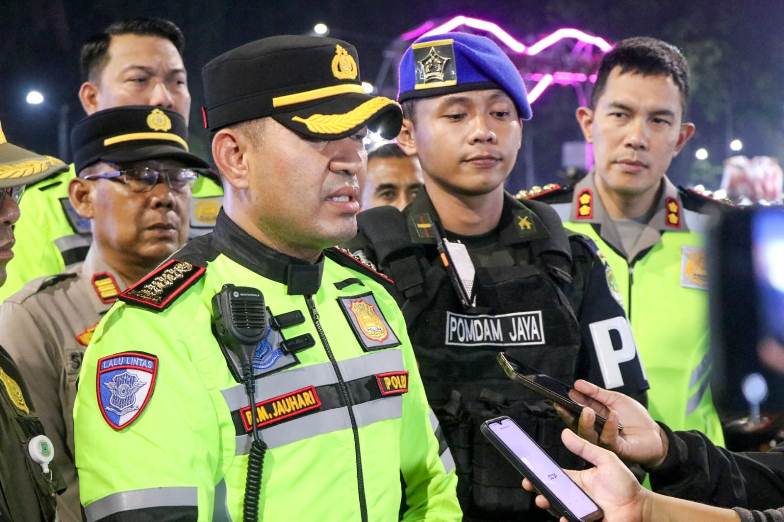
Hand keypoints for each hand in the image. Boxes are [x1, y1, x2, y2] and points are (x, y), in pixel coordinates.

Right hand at [522, 429, 646, 521]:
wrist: (641, 507)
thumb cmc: (625, 483)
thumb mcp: (605, 459)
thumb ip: (585, 448)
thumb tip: (565, 433)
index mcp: (578, 480)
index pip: (554, 477)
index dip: (540, 475)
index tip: (528, 473)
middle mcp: (576, 496)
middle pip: (551, 494)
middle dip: (538, 490)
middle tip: (530, 486)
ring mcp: (580, 510)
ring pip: (558, 508)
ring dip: (548, 505)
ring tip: (543, 501)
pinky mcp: (585, 521)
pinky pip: (570, 521)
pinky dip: (565, 521)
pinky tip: (565, 518)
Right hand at [556, 380, 668, 468]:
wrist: (654, 433)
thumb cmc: (634, 418)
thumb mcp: (614, 399)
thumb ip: (596, 393)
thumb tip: (577, 384)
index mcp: (593, 420)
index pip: (575, 414)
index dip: (566, 408)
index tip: (558, 399)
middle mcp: (595, 433)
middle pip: (577, 426)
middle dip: (571, 414)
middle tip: (569, 402)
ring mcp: (604, 443)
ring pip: (589, 435)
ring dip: (586, 422)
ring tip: (587, 409)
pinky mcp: (616, 449)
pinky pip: (609, 439)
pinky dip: (610, 427)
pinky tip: (613, 415)